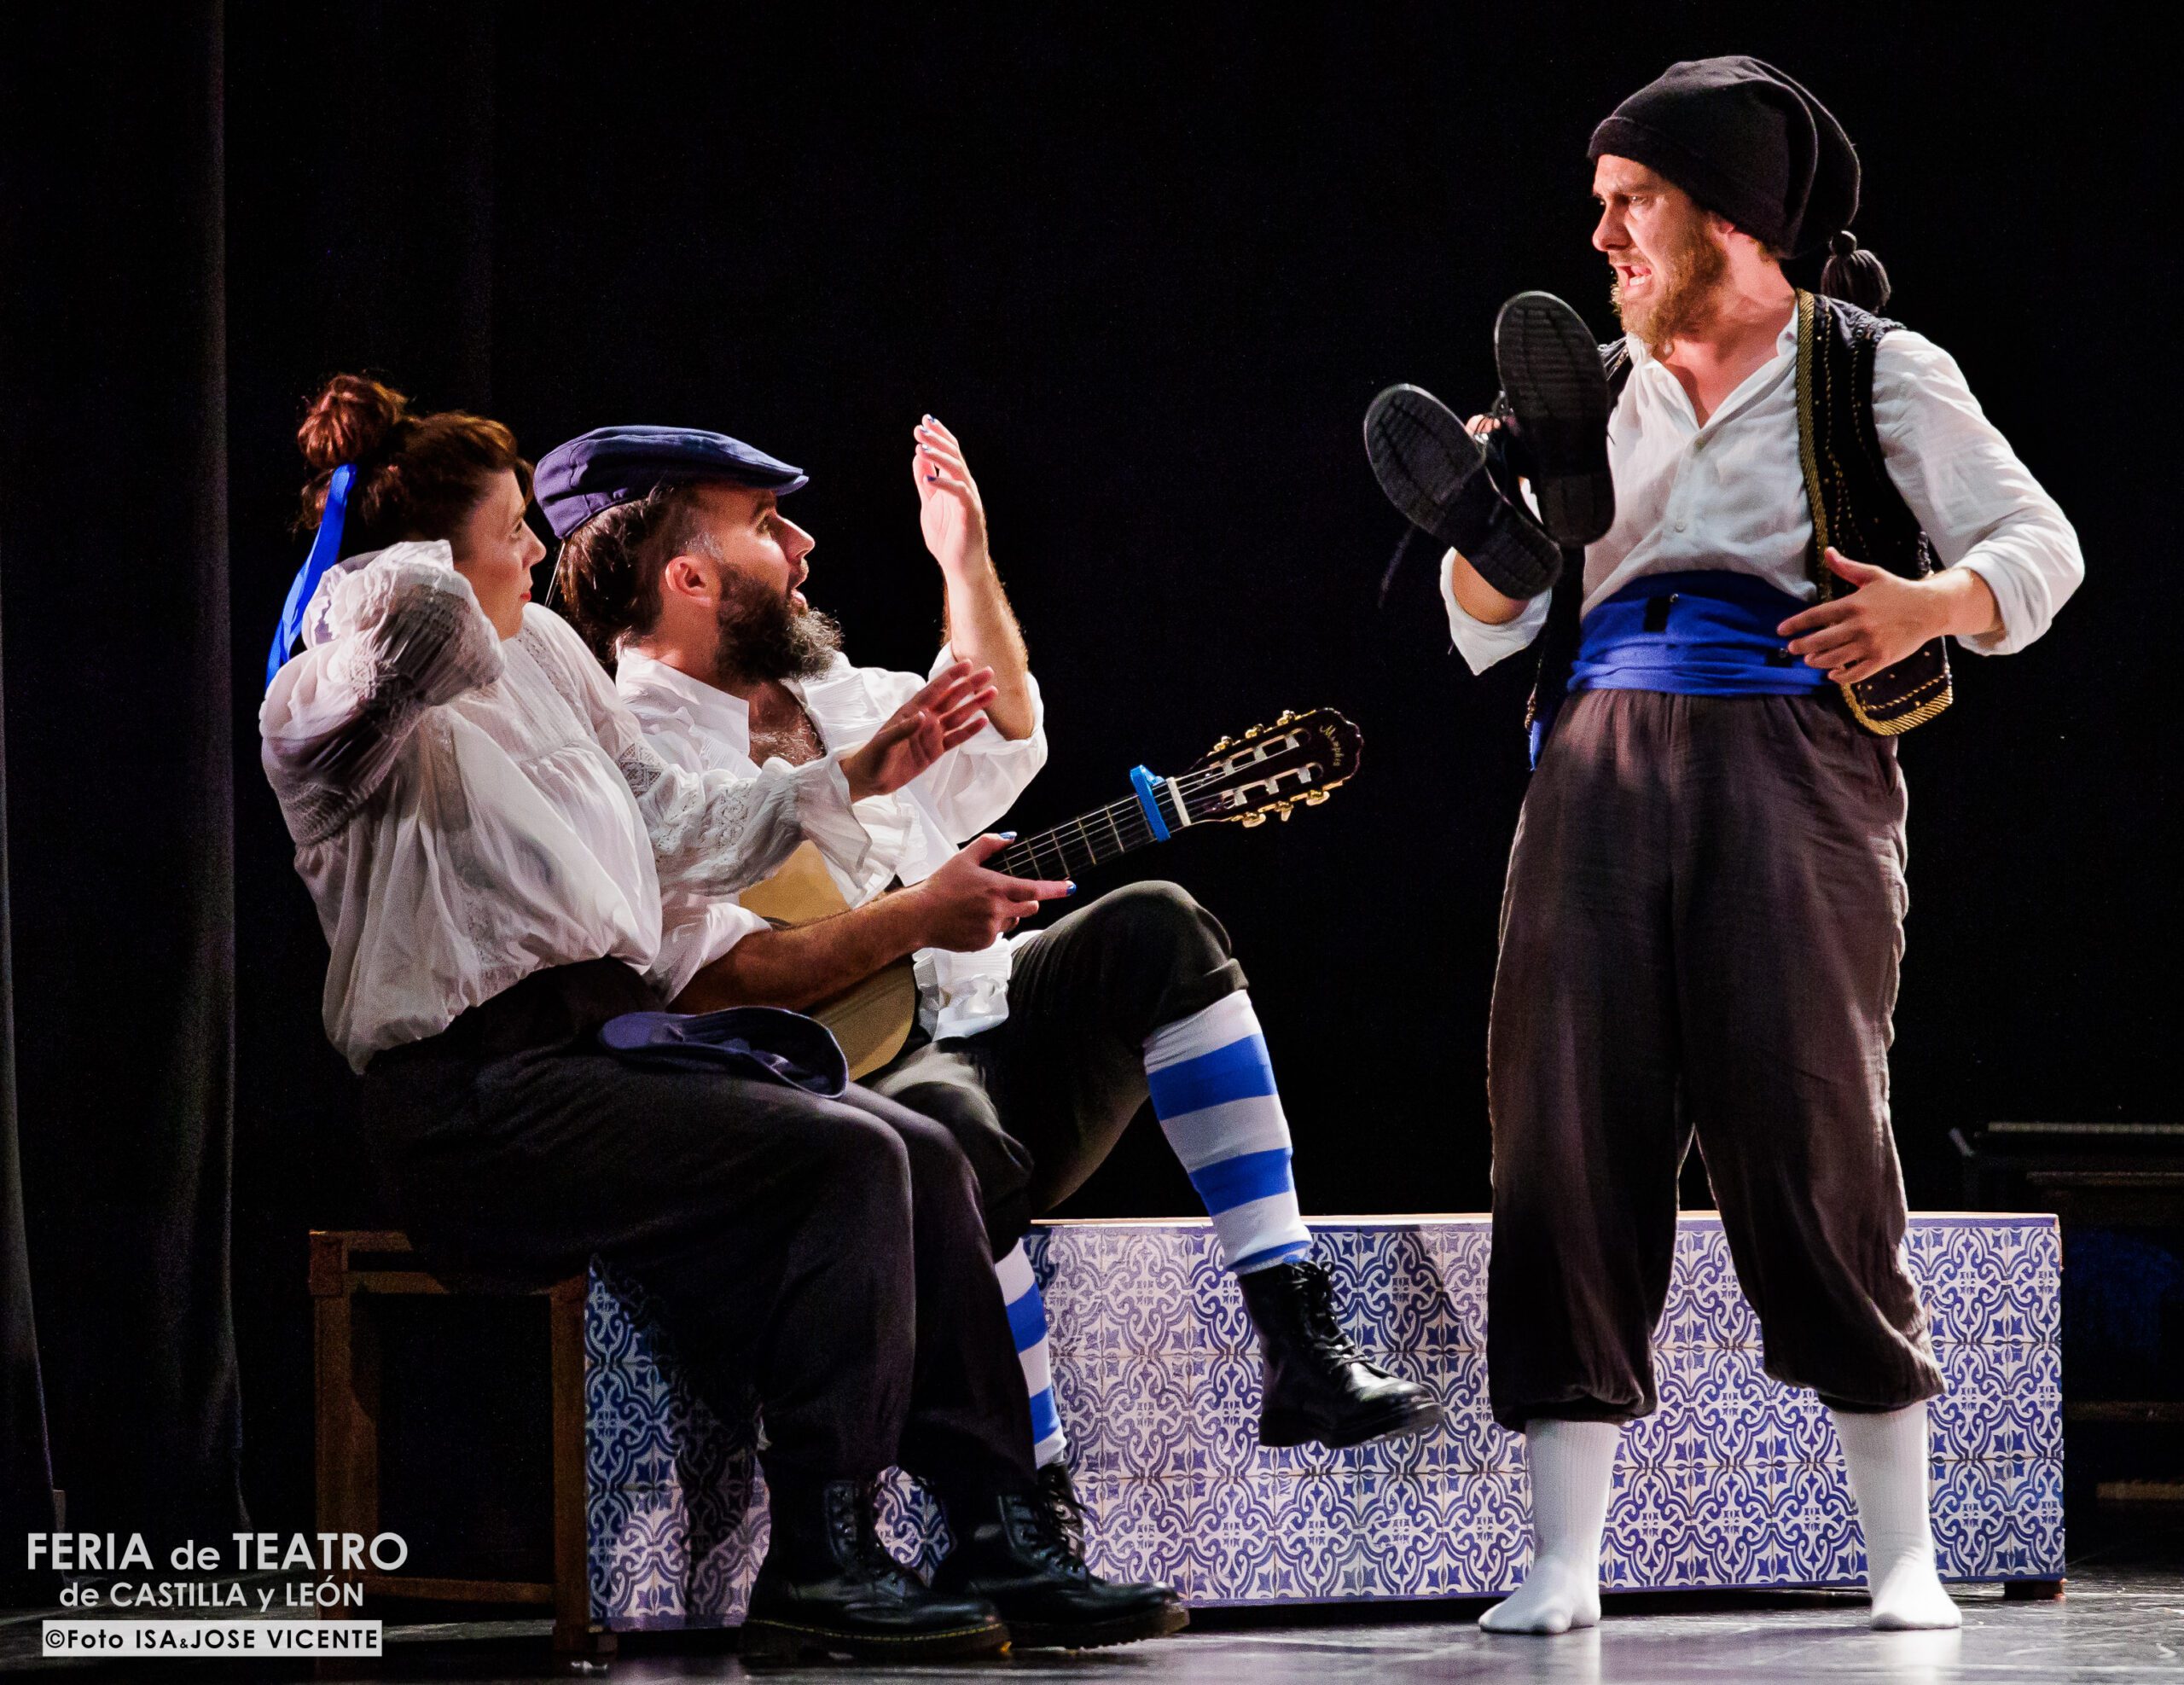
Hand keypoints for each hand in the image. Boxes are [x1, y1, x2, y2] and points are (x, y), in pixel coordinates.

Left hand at [839, 661, 997, 800]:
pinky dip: (969, 730)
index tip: (968, 664)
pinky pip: (956, 738)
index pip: (935, 689)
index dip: (951, 676)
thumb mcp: (884, 743)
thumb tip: (923, 716)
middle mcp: (925, 719)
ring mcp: (931, 734)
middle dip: (970, 685)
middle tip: (989, 673)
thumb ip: (903, 729)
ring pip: (958, 716)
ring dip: (975, 705)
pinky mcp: (935, 751)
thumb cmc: (873, 757)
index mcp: (911, 711)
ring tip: (992, 693)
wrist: (870, 779)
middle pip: (952, 698)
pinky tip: (982, 721)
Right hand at [903, 834, 1071, 950]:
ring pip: (1013, 922)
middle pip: (1030, 908)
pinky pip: (998, 935)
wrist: (920, 916)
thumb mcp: (964, 858)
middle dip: (1027, 902)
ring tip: (981, 908)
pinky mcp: (984, 943)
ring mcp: (992, 929)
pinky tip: (972, 920)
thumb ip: (989, 845)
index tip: (1071, 887)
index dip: (1055, 889)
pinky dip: (991, 927)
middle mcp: (998, 910)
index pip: (1035, 890)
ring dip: (1007, 915)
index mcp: (997, 887)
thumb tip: (1011, 838)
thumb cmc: (940, 886)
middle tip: (1007, 895)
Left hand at [912, 415, 989, 574]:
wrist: (960, 566)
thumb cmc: (947, 538)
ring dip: (939, 455)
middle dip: (937, 439)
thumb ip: (925, 482)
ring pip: (957, 469)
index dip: (939, 436)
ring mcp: (969, 499)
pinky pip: (959, 492)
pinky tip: (928, 476)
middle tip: (920, 427)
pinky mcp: (970, 513)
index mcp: (955, 483)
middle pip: (954, 455)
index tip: (925, 421)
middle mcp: (965, 486)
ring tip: (921, 446)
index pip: (950, 453)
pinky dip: (944, 483)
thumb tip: (919, 456)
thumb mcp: (929, 505)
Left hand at [1778, 549, 1997, 683]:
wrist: (1931, 608)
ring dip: (1817, 661)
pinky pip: (1855, 673)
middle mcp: (1859, 625)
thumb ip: (1846, 567)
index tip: (1781, 631)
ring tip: (1809, 660)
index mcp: (1853, 604)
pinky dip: (1840, 676)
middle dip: (1801, 647)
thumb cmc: (1898, 591)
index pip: (1815, 616)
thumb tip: (1827, 552)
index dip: (1795, 624)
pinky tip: (1831, 674)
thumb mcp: (1872, 575)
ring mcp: (1870, 644)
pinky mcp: (1882, 658)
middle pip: (1820, 641)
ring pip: (1834, 658)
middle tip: (1792, 649)